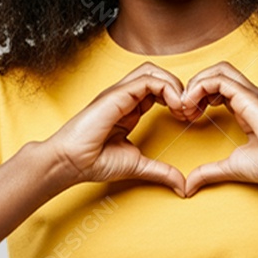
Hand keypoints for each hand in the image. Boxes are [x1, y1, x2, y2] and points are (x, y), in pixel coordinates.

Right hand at [42, 64, 190, 196]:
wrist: (69, 163)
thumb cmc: (94, 162)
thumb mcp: (137, 166)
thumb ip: (161, 171)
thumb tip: (182, 186)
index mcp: (128, 108)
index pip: (157, 88)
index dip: (177, 98)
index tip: (187, 118)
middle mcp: (124, 97)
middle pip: (156, 74)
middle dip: (178, 87)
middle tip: (188, 110)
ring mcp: (118, 94)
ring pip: (152, 71)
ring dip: (173, 84)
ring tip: (182, 107)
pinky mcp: (115, 96)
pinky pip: (146, 80)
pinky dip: (166, 88)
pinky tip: (175, 106)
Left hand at [177, 62, 257, 198]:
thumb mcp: (231, 167)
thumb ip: (208, 172)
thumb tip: (188, 186)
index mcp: (245, 106)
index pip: (218, 86)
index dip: (198, 96)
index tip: (187, 117)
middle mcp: (248, 95)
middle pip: (217, 71)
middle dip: (194, 85)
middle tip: (183, 109)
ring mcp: (250, 93)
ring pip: (218, 70)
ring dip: (195, 84)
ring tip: (186, 107)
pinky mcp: (249, 96)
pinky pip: (219, 80)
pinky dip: (200, 87)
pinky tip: (193, 106)